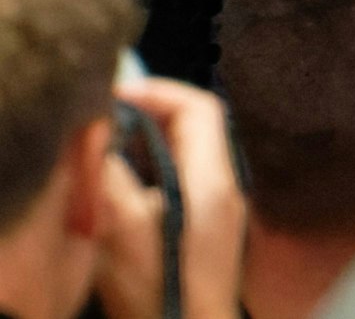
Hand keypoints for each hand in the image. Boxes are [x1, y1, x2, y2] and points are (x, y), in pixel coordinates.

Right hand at [96, 78, 245, 318]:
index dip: (159, 91)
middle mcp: (226, 188)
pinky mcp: (208, 229)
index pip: (201, 108)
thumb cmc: (160, 292)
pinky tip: (123, 188)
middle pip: (197, 127)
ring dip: (149, 143)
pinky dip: (154, 170)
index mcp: (213, 181)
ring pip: (189, 153)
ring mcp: (221, 209)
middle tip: (106, 119)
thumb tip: (100, 134)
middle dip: (150, 115)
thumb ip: (111, 177)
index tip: (117, 95)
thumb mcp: (122, 231)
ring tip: (108, 149)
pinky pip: (184, 179)